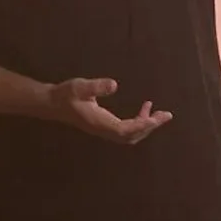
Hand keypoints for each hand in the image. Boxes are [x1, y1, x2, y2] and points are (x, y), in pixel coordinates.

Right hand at [41, 77, 171, 143]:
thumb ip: (96, 86)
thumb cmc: (66, 94)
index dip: (141, 125)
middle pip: (132, 136)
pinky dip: (139, 122)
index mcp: (99, 122)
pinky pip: (126, 130)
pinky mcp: (105, 127)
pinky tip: (144, 109)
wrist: (53, 103)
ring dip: (146, 126)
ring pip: (131, 135)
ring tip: (160, 113)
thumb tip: (115, 84)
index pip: (125, 129)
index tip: (156, 119)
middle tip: (167, 115)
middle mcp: (104, 130)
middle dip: (150, 127)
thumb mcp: (80, 86)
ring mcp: (104, 130)